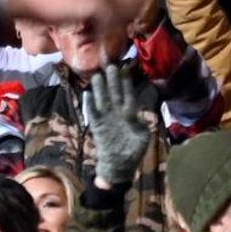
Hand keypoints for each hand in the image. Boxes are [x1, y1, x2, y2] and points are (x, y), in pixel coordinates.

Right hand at [85, 65, 151, 188]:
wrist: (118, 166)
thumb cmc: (133, 152)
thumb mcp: (143, 138)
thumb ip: (141, 124)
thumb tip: (137, 115)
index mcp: (130, 114)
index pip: (128, 95)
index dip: (126, 83)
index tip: (125, 68)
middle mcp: (117, 113)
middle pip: (114, 93)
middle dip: (113, 80)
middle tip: (110, 65)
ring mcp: (106, 118)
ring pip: (102, 99)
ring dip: (100, 88)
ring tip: (97, 75)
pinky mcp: (97, 126)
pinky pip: (92, 113)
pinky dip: (90, 104)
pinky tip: (87, 94)